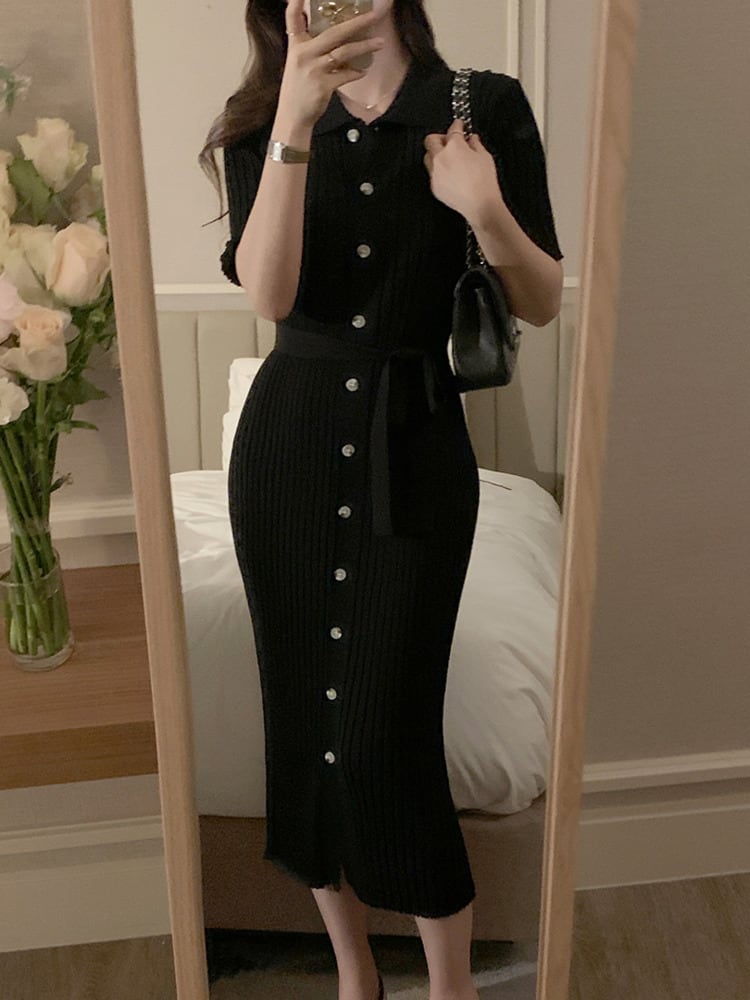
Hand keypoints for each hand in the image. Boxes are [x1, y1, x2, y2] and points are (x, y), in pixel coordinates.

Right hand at [277, 0, 384, 129]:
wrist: (292, 117)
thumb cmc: (297, 89)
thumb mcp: (298, 63)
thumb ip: (312, 48)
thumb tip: (337, 38)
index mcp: (295, 46)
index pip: (293, 19)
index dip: (296, 5)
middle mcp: (303, 54)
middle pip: (334, 33)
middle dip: (356, 23)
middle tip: (374, 16)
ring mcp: (314, 69)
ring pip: (344, 52)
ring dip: (365, 46)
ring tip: (380, 43)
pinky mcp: (323, 85)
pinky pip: (346, 75)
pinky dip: (356, 73)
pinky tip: (363, 71)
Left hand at [423, 119, 503, 220]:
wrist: (480, 205)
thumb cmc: (484, 183)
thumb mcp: (485, 156)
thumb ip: (475, 144)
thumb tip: (472, 139)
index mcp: (454, 147)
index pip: (453, 129)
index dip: (457, 124)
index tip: (459, 124)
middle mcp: (440, 158)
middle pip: (431, 140)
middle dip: (440, 137)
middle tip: (448, 139)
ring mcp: (435, 173)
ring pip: (428, 157)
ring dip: (435, 154)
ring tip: (447, 157)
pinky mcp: (434, 186)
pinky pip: (431, 174)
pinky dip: (438, 170)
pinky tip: (449, 173)